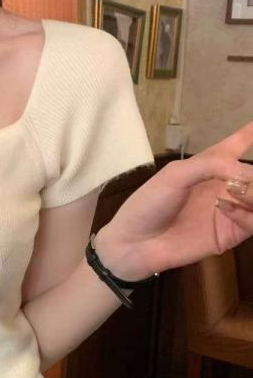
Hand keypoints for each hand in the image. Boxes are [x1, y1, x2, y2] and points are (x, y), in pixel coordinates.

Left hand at [94, 120, 252, 281]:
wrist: (135, 243)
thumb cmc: (149, 204)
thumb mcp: (175, 174)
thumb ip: (211, 164)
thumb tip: (244, 171)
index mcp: (208, 166)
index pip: (234, 146)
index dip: (248, 134)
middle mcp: (222, 186)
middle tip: (243, 180)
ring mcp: (228, 211)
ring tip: (239, 191)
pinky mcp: (229, 235)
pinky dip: (247, 213)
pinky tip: (226, 207)